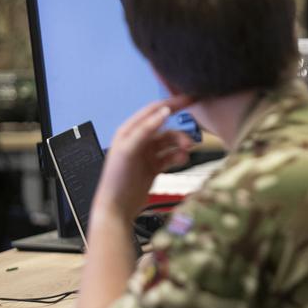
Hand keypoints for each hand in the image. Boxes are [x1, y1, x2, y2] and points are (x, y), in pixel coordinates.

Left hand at [92, 96, 193, 220]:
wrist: (117, 207)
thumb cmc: (117, 179)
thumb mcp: (129, 150)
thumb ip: (146, 129)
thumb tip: (164, 111)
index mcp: (129, 131)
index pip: (154, 111)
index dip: (172, 103)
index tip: (190, 99)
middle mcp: (138, 140)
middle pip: (165, 128)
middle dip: (179, 132)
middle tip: (190, 140)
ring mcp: (146, 154)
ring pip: (169, 143)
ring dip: (180, 145)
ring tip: (187, 152)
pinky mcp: (153, 167)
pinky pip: (170, 157)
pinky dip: (178, 157)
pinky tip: (182, 160)